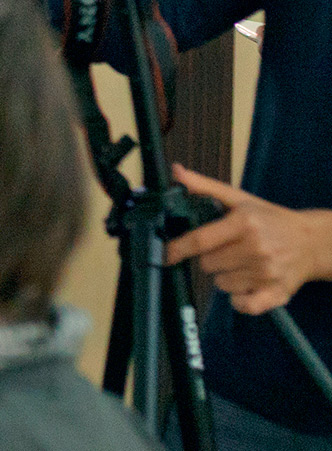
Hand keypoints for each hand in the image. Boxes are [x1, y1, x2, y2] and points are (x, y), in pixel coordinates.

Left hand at [165, 164, 331, 313]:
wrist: (312, 241)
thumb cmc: (270, 219)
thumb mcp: (239, 199)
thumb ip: (204, 186)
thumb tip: (175, 171)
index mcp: (244, 223)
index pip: (200, 240)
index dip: (177, 249)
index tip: (165, 254)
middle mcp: (256, 248)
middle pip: (207, 264)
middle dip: (209, 258)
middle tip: (225, 249)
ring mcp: (267, 273)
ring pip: (221, 284)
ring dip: (225, 276)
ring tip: (241, 262)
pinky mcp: (277, 293)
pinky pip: (244, 305)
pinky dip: (239, 300)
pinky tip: (245, 286)